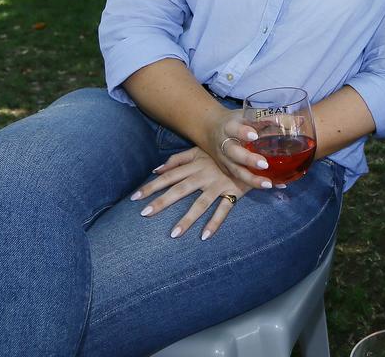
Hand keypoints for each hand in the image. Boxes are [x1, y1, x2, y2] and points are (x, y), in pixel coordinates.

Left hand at [130, 147, 250, 239]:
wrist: (250, 147)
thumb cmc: (222, 150)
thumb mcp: (200, 150)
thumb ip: (178, 159)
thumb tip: (156, 169)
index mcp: (195, 164)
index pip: (169, 176)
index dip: (152, 186)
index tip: (134, 197)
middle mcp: (204, 174)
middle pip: (180, 190)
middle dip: (162, 202)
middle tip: (144, 214)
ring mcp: (219, 184)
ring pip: (200, 203)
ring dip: (187, 219)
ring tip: (173, 234)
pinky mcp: (234, 191)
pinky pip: (224, 209)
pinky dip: (215, 223)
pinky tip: (204, 236)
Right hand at [204, 108, 279, 190]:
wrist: (210, 130)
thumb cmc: (235, 122)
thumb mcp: (247, 115)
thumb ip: (268, 118)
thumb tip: (298, 121)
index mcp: (229, 128)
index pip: (234, 129)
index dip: (242, 132)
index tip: (254, 135)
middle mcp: (225, 145)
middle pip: (234, 153)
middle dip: (248, 159)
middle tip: (264, 164)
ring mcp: (225, 160)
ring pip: (236, 171)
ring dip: (252, 179)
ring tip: (268, 184)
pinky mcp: (228, 171)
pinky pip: (241, 179)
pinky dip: (256, 183)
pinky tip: (274, 185)